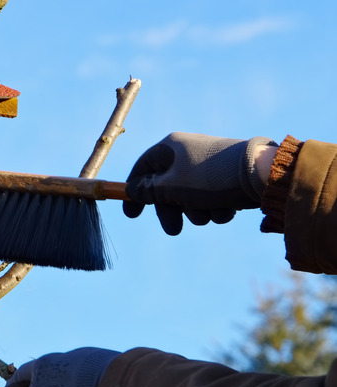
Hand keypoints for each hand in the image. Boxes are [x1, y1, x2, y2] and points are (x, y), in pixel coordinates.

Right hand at [123, 132, 277, 234]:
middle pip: (167, 187)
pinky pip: (211, 196)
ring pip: (191, 196)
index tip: (132, 215)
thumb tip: (133, 190)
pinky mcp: (226, 175)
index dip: (134, 193)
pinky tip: (228, 209)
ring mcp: (208, 164)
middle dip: (173, 211)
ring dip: (198, 211)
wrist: (262, 174)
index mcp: (170, 148)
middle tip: (175, 230)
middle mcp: (187, 152)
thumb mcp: (171, 187)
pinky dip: (216, 207)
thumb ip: (148, 191)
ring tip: (212, 214)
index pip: (142, 169)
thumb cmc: (210, 179)